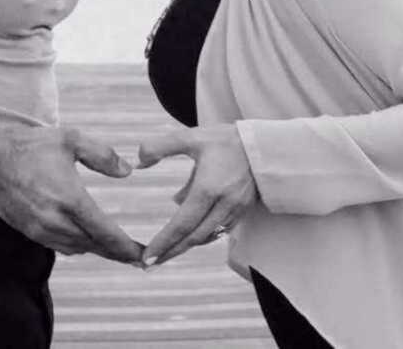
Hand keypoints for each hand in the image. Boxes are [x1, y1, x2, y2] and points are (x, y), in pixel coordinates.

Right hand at [0, 125, 143, 263]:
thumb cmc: (31, 146)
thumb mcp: (70, 139)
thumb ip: (102, 155)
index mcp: (70, 199)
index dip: (127, 247)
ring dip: (99, 250)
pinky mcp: (31, 232)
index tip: (144, 255)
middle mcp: (56, 220)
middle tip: (141, 259)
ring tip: (119, 251)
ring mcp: (41, 230)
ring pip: (78, 248)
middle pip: (95, 246)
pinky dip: (79, 245)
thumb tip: (128, 171)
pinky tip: (88, 240)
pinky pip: (61, 246)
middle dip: (119, 253)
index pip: (105, 233)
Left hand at [137, 124, 255, 265]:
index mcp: (208, 188)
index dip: (164, 242)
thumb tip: (138, 163)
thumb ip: (160, 146)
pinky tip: (187, 235)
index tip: (147, 256)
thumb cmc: (225, 140)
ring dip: (184, 247)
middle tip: (148, 264)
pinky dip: (200, 237)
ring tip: (163, 254)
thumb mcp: (190, 137)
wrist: (264, 145)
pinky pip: (218, 231)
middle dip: (170, 252)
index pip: (182, 223)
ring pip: (206, 237)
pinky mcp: (241, 212)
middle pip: (193, 237)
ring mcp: (234, 211)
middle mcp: (223, 204)